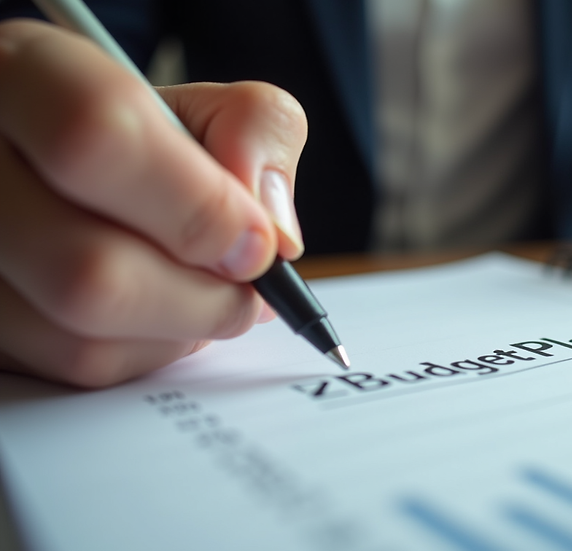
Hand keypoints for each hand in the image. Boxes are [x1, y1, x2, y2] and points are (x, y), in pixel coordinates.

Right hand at [0, 20, 307, 386]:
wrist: (66, 170)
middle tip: (246, 287)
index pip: (96, 137)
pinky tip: (156, 315)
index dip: (199, 207)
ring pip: (79, 338)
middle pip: (86, 270)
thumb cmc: (148, 140)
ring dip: (179, 333)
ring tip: (203, 295)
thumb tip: (272, 235)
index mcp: (26, 75)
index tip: (258, 244)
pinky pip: (71, 370)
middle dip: (203, 298)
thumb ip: (257, 135)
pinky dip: (143, 354)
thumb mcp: (211, 106)